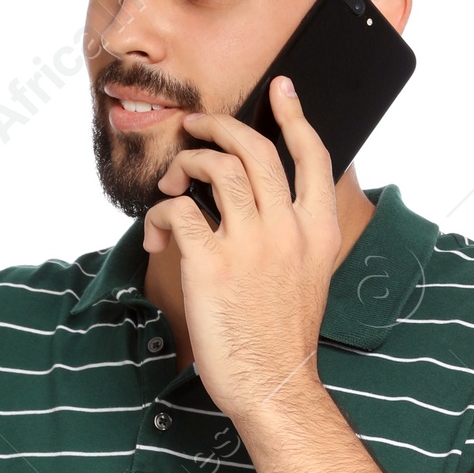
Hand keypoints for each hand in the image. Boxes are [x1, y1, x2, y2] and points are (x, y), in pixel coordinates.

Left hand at [143, 76, 342, 423]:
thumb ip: (295, 235)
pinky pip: (177, 211)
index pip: (312, 155)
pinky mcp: (211, 264)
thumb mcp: (309, 276)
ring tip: (171, 181)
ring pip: (214, 169)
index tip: (281, 88)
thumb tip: (267, 203)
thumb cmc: (282, 336)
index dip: (295, 115)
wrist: (272, 384)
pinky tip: (155, 233)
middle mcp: (288, 228)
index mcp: (318, 230)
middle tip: (197, 125)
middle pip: (255, 149)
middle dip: (219, 127)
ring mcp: (250, 244)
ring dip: (185, 165)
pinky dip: (159, 214)